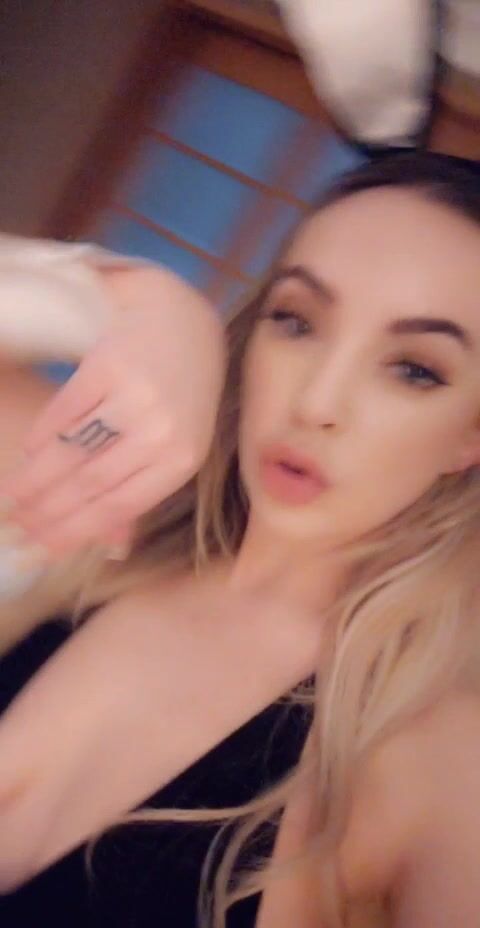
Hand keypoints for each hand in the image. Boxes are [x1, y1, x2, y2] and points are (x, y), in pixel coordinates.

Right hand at [0, 267, 224, 556]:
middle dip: (47, 510)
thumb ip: (145, 490)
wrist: (181, 322)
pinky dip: (41, 436)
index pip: (119, 506)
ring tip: (12, 497)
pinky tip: (28, 453)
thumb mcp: (178, 444)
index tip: (41, 547)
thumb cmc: (179, 392)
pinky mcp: (109, 365)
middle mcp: (162, 432)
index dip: (75, 531)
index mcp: (181, 460)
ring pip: (71, 451)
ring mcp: (136, 397)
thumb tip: (112, 546)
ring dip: (35, 479)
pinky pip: (63, 412)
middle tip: (17, 525)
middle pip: (90, 482)